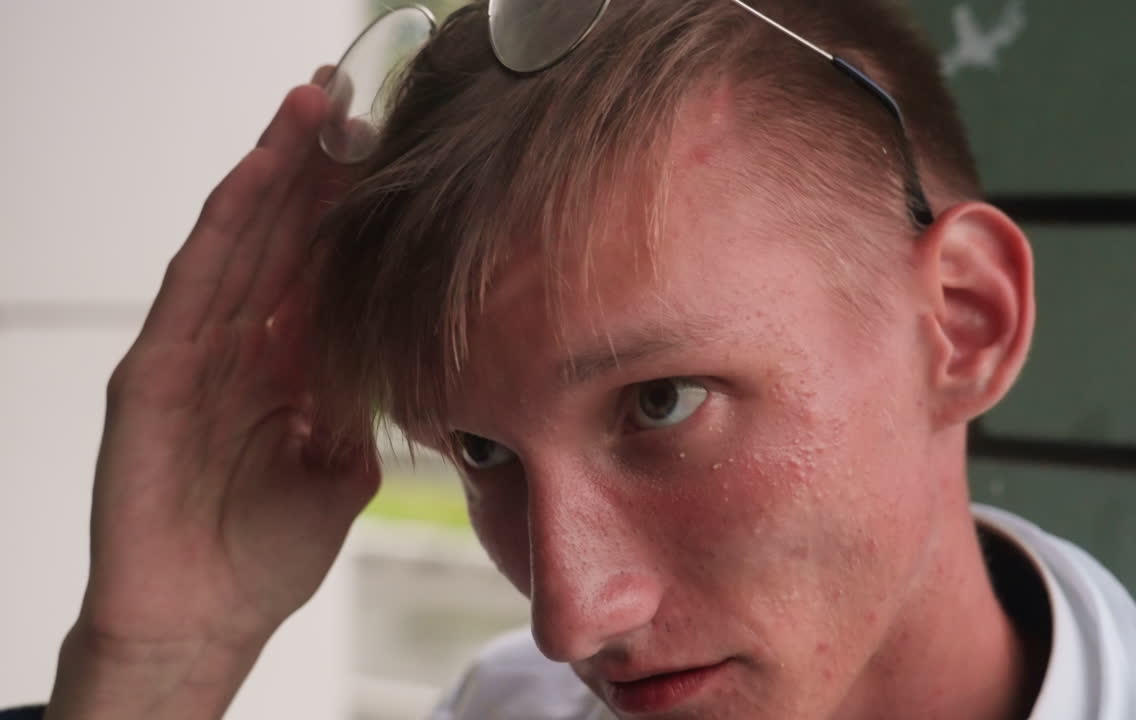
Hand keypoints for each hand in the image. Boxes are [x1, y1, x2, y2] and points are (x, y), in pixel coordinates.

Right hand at [47, 69, 379, 719]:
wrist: (205, 622)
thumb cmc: (265, 550)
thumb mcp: (339, 466)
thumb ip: (359, 406)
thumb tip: (400, 357)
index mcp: (281, 363)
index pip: (315, 265)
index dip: (349, 208)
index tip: (391, 150)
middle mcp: (236, 344)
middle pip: (278, 237)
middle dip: (314, 168)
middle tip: (351, 97)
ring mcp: (191, 352)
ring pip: (236, 243)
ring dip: (273, 173)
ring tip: (310, 109)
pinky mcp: (151, 374)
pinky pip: (192, 288)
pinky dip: (225, 230)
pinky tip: (259, 179)